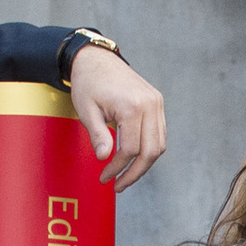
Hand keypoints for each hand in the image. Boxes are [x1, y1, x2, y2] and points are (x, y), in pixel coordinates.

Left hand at [68, 43, 165, 190]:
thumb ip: (98, 136)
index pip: (130, 149)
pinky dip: (149, 149)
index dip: (117, 168)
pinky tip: (134, 158)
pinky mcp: (157, 102)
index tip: (105, 177)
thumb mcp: (86, 111)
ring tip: (127, 175)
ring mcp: (156, 103)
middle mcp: (150, 104)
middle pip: (151, 151)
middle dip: (135, 173)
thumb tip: (105, 159)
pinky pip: (159, 134)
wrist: (96, 59)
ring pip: (159, 145)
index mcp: (132, 106)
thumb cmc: (88, 83)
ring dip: (144, 164)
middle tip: (119, 185)